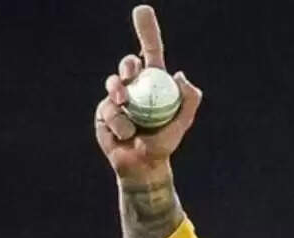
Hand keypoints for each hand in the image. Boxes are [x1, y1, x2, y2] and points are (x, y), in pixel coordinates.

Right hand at [94, 5, 202, 182]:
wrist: (143, 165)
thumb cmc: (164, 143)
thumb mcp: (182, 123)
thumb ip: (190, 100)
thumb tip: (181, 76)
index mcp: (155, 83)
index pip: (151, 51)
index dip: (147, 30)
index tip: (142, 10)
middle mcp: (135, 86)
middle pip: (127, 65)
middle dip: (127, 67)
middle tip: (132, 75)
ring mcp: (117, 98)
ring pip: (115, 87)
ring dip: (123, 102)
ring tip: (132, 125)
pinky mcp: (103, 112)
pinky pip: (109, 110)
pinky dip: (121, 125)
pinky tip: (127, 136)